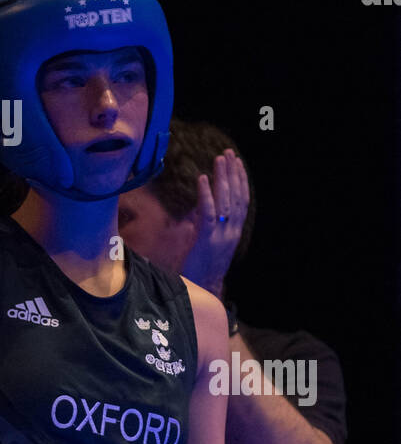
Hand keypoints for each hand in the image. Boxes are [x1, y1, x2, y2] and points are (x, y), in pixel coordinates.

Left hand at [180, 148, 248, 294]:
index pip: (241, 200)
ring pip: (225, 201)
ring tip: (219, 160)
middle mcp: (232, 230)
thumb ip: (207, 222)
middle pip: (236, 196)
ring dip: (222, 178)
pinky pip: (208, 213)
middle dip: (233, 173)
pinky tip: (202, 179)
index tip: (237, 162)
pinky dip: (206, 194)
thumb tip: (201, 204)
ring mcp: (221, 235)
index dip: (240, 180)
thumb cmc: (201, 265)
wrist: (202, 289)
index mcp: (234, 230)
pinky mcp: (208, 239)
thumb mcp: (207, 240)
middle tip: (228, 154)